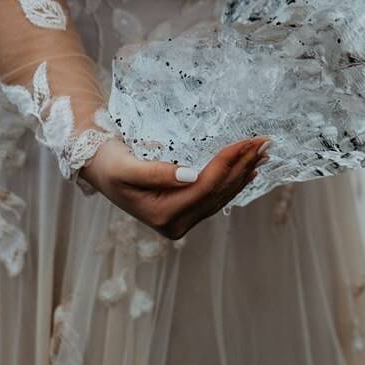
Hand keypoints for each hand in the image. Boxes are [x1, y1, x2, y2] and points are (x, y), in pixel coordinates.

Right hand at [80, 134, 268, 240]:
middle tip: (265, 141)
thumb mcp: (126, 167)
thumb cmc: (109, 165)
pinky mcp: (186, 213)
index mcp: (163, 215)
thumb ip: (156, 173)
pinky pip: (216, 197)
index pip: (206, 186)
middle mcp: (176, 224)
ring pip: (221, 195)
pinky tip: (249, 171)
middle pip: (219, 191)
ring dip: (244, 172)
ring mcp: (182, 221)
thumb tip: (192, 175)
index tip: (248, 140)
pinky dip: (234, 181)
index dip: (229, 162)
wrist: (99, 170)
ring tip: (263, 152)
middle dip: (244, 164)